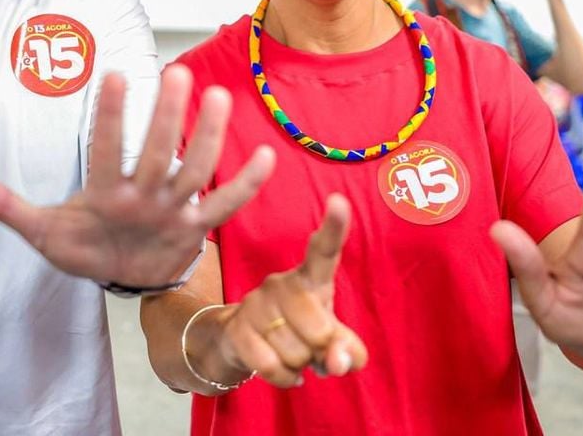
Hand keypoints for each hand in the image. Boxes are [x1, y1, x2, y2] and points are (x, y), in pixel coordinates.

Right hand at [0, 65, 274, 286]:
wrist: (124, 286)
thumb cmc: (84, 246)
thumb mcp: (43, 231)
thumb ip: (7, 205)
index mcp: (105, 199)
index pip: (105, 151)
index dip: (109, 115)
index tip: (114, 75)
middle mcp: (143, 204)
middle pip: (158, 158)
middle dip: (167, 117)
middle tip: (176, 73)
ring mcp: (174, 215)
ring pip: (196, 174)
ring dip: (210, 138)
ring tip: (219, 95)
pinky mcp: (198, 226)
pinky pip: (227, 206)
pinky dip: (247, 184)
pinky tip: (268, 155)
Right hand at [215, 194, 366, 387]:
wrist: (239, 345)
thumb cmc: (297, 335)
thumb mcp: (329, 341)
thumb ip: (346, 350)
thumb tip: (339, 362)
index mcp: (310, 279)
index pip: (324, 250)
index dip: (334, 228)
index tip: (338, 202)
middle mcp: (281, 284)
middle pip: (319, 329)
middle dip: (321, 352)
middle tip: (311, 349)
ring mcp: (255, 303)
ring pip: (296, 353)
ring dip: (300, 366)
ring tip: (291, 355)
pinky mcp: (236, 327)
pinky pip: (271, 367)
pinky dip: (284, 379)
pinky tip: (285, 373)